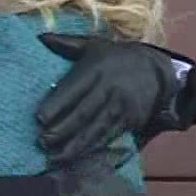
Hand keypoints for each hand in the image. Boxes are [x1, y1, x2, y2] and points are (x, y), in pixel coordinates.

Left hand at [36, 34, 176, 163]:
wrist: (157, 70)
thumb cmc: (116, 58)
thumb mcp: (94, 45)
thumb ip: (66, 43)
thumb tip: (39, 38)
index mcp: (95, 69)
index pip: (73, 89)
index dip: (56, 105)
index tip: (38, 119)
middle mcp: (107, 89)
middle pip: (82, 113)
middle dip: (61, 130)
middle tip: (41, 142)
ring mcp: (119, 107)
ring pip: (94, 129)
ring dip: (73, 146)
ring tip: (54, 157)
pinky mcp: (128, 121)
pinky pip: (107, 137)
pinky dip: (91, 148)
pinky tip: (76, 157)